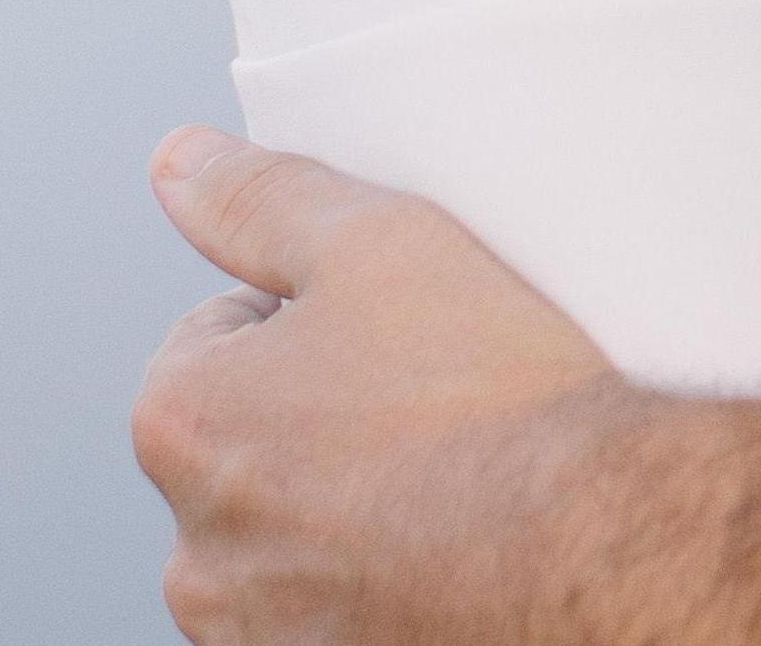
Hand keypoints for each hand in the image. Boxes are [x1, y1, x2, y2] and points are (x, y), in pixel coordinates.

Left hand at [137, 130, 658, 645]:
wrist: (585, 544)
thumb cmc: (483, 395)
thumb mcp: (373, 240)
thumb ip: (259, 197)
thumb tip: (175, 162)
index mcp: (180, 424)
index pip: (220, 331)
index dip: (313, 313)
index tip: (391, 325)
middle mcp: (194, 550)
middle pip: (253, 438)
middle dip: (322, 413)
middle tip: (428, 391)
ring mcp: (254, 633)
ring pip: (294, 528)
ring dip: (350, 500)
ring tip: (452, 469)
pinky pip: (337, 603)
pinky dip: (381, 572)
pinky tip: (454, 539)